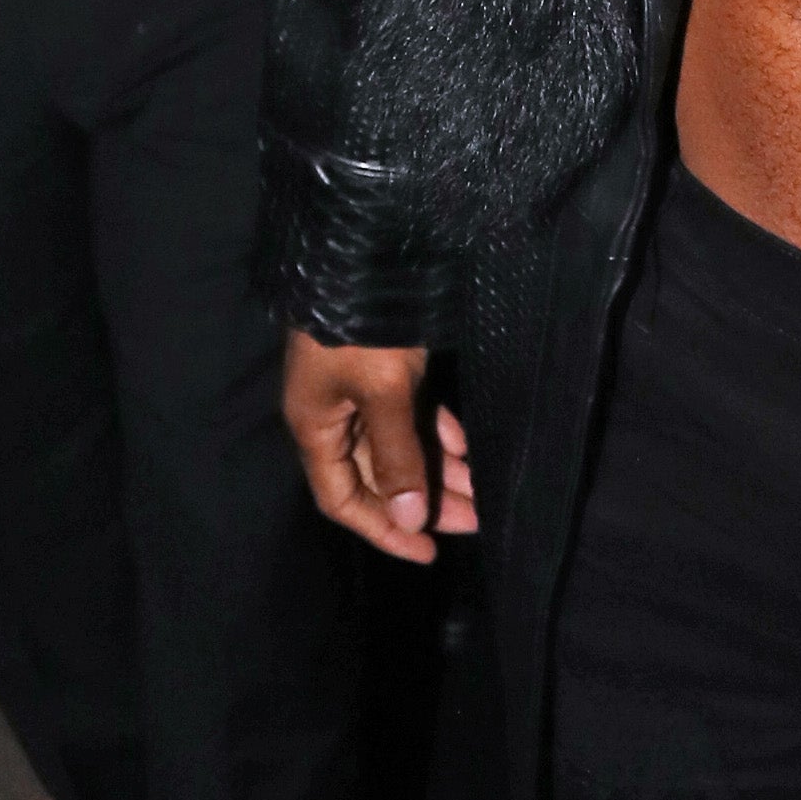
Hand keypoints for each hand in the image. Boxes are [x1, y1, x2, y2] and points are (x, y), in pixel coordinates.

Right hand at [281, 332, 477, 565]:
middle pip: (377, 477)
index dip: (384, 530)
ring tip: (483, 492)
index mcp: (317, 428)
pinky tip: (468, 447)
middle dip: (424, 503)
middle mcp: (334, 415)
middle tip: (476, 522)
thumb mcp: (382, 393)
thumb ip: (395, 455)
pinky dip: (437, 432)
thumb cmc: (363, 327)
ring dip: (438, 470)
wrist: (362, 248)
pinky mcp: (383, 366)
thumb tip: (410, 518)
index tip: (429, 551)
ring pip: (399, 446)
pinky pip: (409, 414)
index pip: (343, 500)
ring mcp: (358, 389)